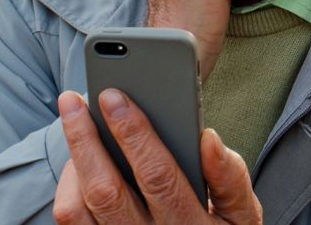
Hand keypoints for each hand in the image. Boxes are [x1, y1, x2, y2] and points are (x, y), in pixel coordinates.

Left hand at [53, 90, 260, 224]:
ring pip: (79, 208)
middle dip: (86, 139)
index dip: (133, 133)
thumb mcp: (242, 214)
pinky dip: (68, 188)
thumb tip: (209, 139)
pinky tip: (79, 163)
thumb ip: (231, 177)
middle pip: (106, 189)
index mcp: (191, 224)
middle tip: (73, 101)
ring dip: (73, 162)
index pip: (157, 174)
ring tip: (75, 126)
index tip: (114, 97)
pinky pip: (72, 222)